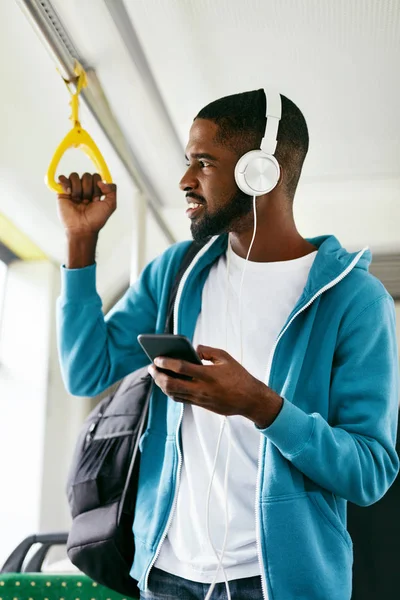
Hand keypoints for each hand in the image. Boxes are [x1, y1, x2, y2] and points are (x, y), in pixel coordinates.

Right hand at [57, 172, 116, 234]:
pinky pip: (62, 178)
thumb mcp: (111, 205)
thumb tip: (101, 181)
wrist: (82, 228)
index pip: (97, 177)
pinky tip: (69, 193)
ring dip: (78, 189)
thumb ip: (112, 190)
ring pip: (74, 176)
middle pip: (86, 175)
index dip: (97, 187)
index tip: (97, 199)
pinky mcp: (62, 192)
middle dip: (88, 189)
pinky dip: (65, 183)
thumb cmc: (96, 219)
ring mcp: (73, 189)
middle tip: (87, 202)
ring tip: (78, 201)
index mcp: (95, 190)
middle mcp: (85, 188)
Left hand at [148, 345, 282, 427]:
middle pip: (171, 384)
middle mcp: (201, 388)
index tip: (156, 358)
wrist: (249, 399)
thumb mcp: (226, 358)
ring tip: (156, 374)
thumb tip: (193, 348)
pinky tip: (166, 384)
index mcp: (208, 374)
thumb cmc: (238, 376)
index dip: (166, 362)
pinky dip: (170, 391)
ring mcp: (199, 399)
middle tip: (151, 367)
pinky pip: (180, 399)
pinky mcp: (200, 405)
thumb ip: (208, 351)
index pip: (181, 368)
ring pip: (173, 393)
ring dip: (161, 384)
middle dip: (158, 375)